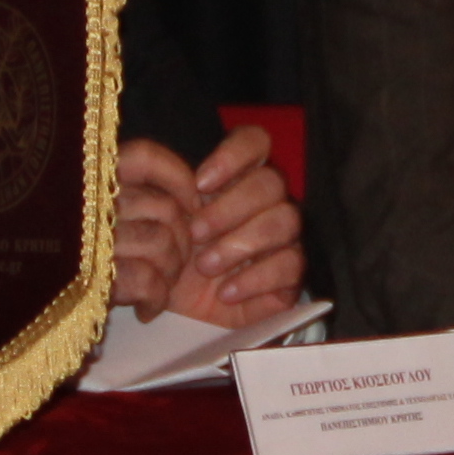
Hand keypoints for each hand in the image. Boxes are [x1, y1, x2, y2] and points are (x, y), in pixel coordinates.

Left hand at [111, 131, 306, 325]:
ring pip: (286, 219)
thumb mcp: (161, 224)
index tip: (199, 185)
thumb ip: (169, 191)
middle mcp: (266, 202)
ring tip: (206, 265)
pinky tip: (226, 292)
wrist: (181, 312)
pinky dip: (255, 278)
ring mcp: (283, 237)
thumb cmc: (173, 259)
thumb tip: (182, 179)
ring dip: (241, 242)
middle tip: (196, 233)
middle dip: (231, 206)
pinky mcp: (291, 274)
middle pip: (272, 181)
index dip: (234, 155)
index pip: (256, 142)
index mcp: (237, 179)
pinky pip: (292, 264)